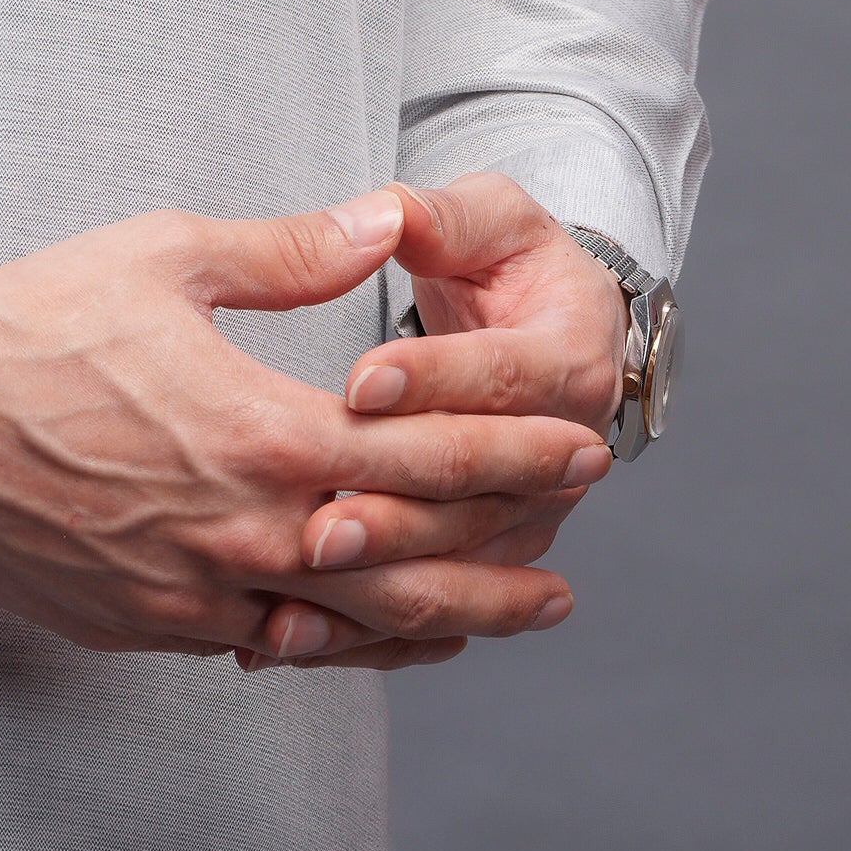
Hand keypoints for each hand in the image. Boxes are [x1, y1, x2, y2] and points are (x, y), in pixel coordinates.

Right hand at [0, 190, 597, 671]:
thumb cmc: (33, 318)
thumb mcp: (169, 254)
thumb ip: (293, 251)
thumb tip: (385, 220)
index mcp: (258, 432)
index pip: (425, 457)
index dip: (514, 453)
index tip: (581, 448)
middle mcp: (238, 529)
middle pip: (409, 565)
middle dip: (502, 559)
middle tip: (570, 563)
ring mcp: (190, 592)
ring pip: (346, 626)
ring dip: (437, 623)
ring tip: (505, 618)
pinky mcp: (143, 626)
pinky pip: (264, 645)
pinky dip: (335, 643)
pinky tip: (371, 635)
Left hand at [251, 174, 632, 674]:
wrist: (550, 329)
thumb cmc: (505, 260)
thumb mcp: (489, 219)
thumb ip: (440, 218)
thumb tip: (387, 213)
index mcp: (570, 356)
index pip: (500, 375)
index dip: (431, 378)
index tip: (358, 382)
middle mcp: (565, 452)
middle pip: (478, 493)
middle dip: (396, 508)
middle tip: (318, 519)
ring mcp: (531, 518)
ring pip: (454, 565)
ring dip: (379, 585)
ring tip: (299, 584)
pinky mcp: (490, 560)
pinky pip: (426, 612)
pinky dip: (359, 633)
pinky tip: (280, 638)